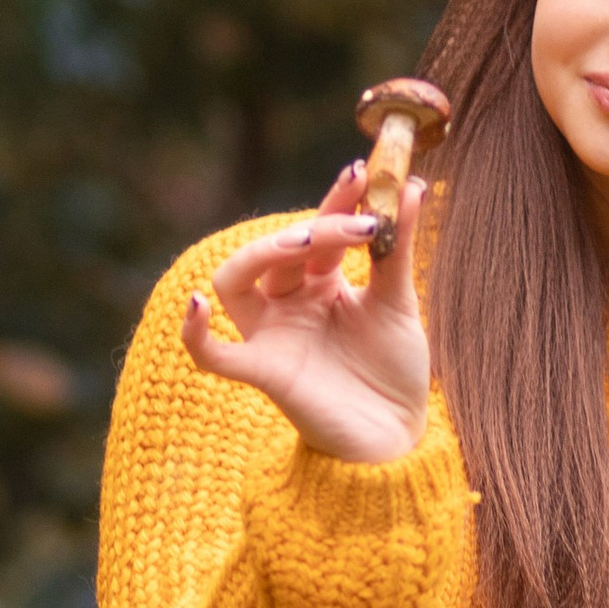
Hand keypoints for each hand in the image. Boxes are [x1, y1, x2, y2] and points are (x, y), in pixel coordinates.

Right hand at [180, 162, 429, 463]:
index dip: (336, 200)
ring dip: (263, 253)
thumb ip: (397, 247)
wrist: (398, 434)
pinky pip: (212, 355)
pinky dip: (195, 333)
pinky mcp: (262, 372)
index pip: (318, 229)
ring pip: (235, 281)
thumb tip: (414, 186)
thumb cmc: (393, 370)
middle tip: (358, 220)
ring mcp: (271, 334)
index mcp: (321, 282)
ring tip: (307, 241)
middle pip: (281, 250)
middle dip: (317, 226)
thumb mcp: (398, 302)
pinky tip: (195, 305)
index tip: (364, 173)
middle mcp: (289, 302)